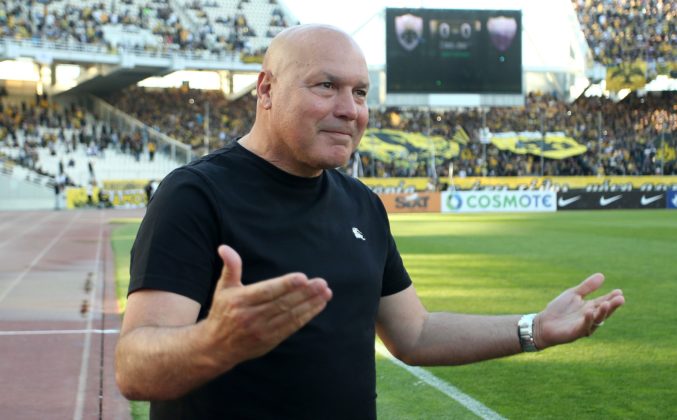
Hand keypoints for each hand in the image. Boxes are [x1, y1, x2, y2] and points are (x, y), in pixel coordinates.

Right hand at [204, 245, 331, 367]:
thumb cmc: (222, 312)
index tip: (303, 277)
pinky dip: (306, 316)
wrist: (216, 347)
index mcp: (241, 301)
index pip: (267, 291)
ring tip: (325, 293)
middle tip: (322, 283)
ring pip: (290, 315)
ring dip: (310, 304)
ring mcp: (262, 330)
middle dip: (304, 293)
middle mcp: (251, 316)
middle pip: (282, 303)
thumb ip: (231, 267)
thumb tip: (224, 247)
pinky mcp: (270, 341)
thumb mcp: (223, 288)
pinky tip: (318, 306)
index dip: (285, 285)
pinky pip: (291, 327)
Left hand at [534, 273, 624, 349]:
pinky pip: (584, 326)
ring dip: (602, 312)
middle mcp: (590, 317)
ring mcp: (584, 326)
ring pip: (597, 320)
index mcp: (590, 308)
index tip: (619, 291)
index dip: (612, 297)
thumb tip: (602, 275)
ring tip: (607, 303)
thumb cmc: (559, 309)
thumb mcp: (573, 294)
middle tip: (620, 298)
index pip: (604, 302)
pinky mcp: (576, 333)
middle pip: (604, 312)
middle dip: (612, 306)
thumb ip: (587, 287)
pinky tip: (589, 311)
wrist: (543, 323)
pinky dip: (588, 319)